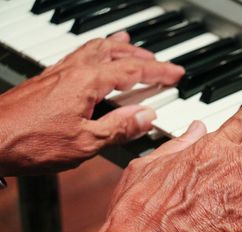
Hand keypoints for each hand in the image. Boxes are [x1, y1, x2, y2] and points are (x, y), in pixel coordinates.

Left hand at [0, 32, 184, 175]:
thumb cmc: (31, 141)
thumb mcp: (85, 142)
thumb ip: (119, 128)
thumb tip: (147, 116)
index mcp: (88, 82)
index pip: (133, 70)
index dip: (158, 71)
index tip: (176, 73)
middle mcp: (74, 70)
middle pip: (116, 52)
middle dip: (142, 55)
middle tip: (159, 62)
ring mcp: (60, 71)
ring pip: (96, 48)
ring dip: (119, 47)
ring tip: (131, 45)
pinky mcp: (48, 78)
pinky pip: (79, 54)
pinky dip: (97, 51)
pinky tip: (96, 58)